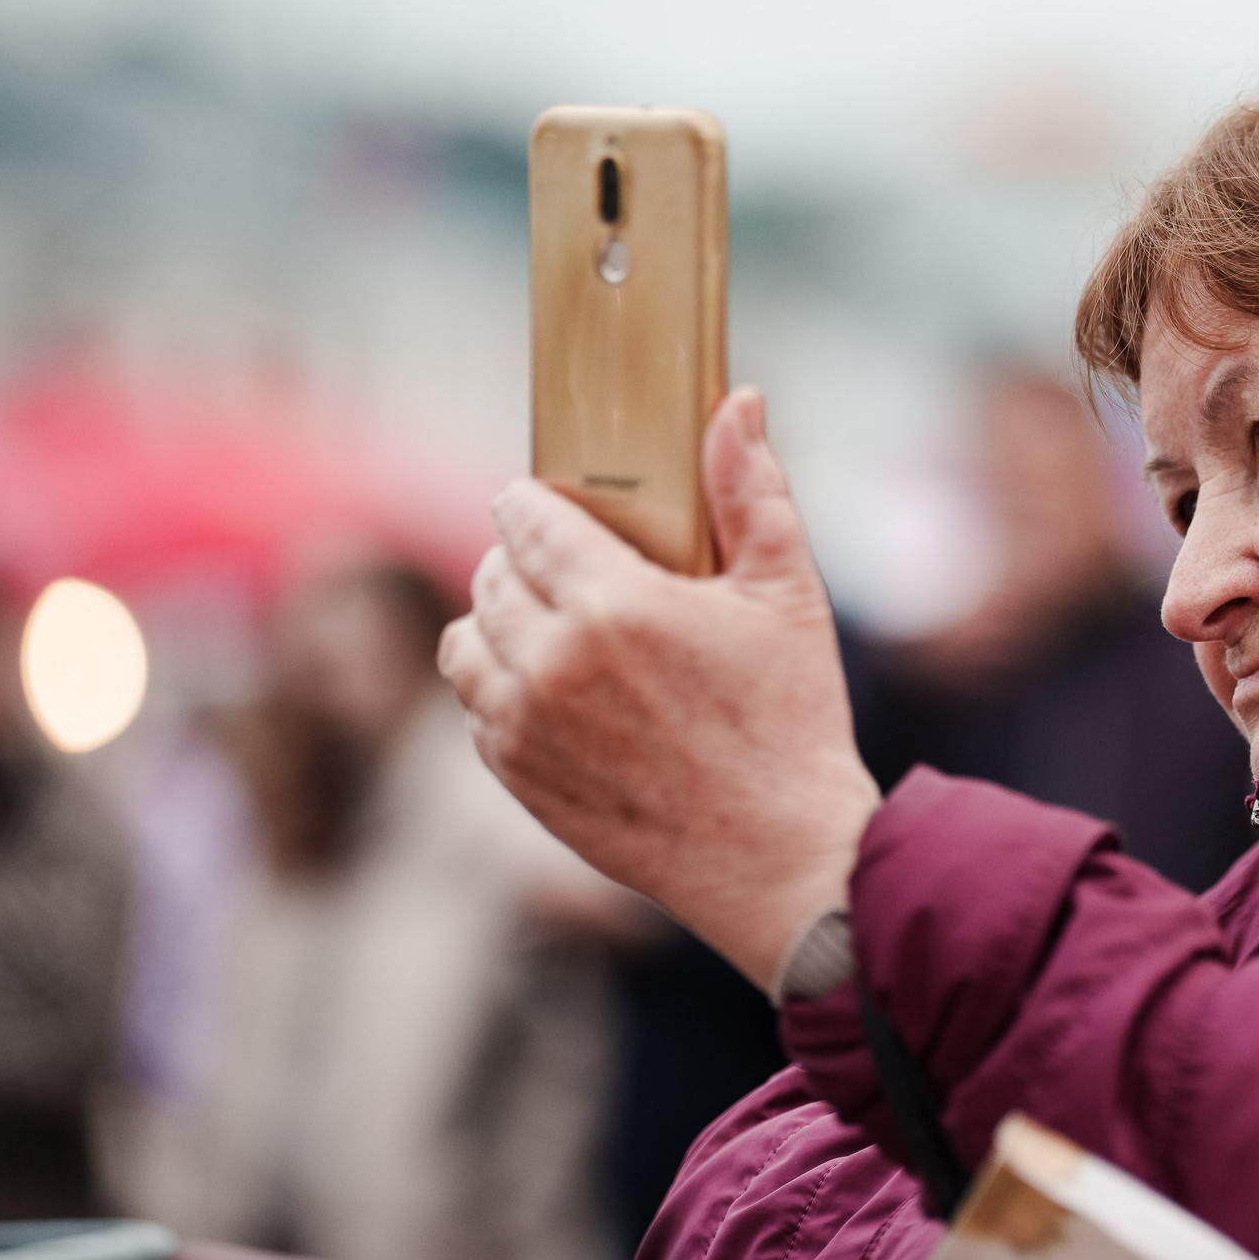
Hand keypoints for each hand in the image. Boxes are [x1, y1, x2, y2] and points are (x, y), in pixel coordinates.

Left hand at [440, 389, 880, 992]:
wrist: (783, 860)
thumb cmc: (793, 723)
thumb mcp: (788, 595)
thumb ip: (752, 490)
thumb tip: (737, 400)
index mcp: (616, 602)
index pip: (525, 517)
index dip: (536, 503)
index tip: (554, 506)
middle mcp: (554, 661)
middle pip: (490, 573)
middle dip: (524, 561)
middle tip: (571, 571)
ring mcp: (526, 726)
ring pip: (464, 641)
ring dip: (500, 625)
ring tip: (555, 632)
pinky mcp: (518, 779)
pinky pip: (477, 708)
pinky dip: (504, 692)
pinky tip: (561, 695)